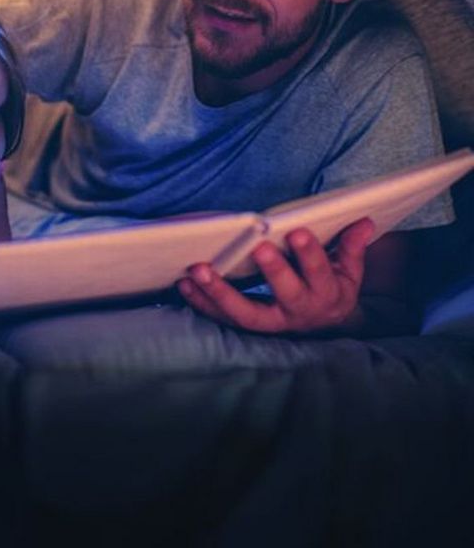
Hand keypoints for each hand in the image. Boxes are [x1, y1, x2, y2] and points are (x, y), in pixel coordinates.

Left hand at [178, 218, 374, 333]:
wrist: (322, 324)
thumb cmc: (330, 286)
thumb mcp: (347, 270)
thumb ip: (351, 246)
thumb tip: (364, 221)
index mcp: (326, 294)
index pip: (319, 272)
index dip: (310, 254)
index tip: (297, 231)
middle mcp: (298, 312)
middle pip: (286, 294)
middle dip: (273, 271)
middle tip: (257, 247)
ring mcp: (272, 323)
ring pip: (245, 314)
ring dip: (219, 293)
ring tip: (198, 271)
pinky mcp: (248, 326)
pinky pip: (222, 318)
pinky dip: (202, 302)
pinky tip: (184, 284)